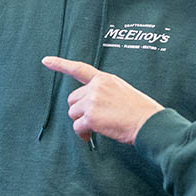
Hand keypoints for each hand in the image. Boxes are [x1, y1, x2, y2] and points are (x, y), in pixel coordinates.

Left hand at [41, 56, 162, 144]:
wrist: (149, 123)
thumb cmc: (141, 111)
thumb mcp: (123, 91)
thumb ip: (105, 93)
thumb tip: (91, 106)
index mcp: (105, 79)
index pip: (79, 69)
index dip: (60, 64)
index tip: (46, 60)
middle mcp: (97, 87)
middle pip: (73, 100)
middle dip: (80, 111)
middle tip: (93, 120)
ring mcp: (93, 101)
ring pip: (73, 113)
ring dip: (81, 122)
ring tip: (97, 127)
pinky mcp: (91, 117)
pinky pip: (77, 127)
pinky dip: (83, 134)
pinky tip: (92, 135)